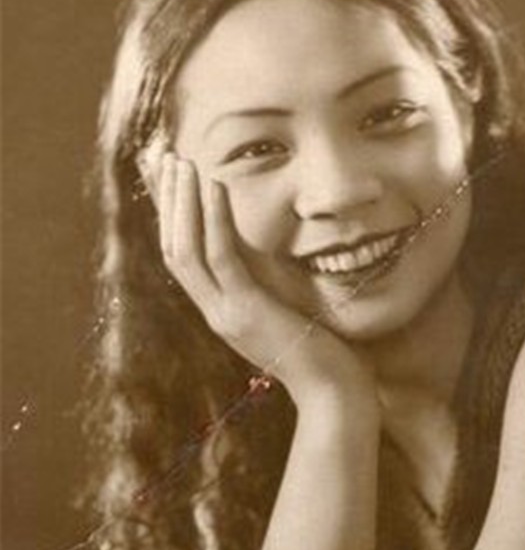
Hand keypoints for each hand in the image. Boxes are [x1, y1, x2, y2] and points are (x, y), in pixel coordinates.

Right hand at [157, 153, 374, 405]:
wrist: (334, 391)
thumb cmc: (322, 351)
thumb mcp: (285, 306)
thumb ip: (267, 278)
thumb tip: (262, 244)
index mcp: (222, 310)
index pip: (183, 259)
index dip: (172, 217)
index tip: (171, 179)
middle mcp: (216, 312)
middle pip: (174, 250)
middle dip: (168, 202)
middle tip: (165, 158)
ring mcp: (227, 314)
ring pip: (187, 251)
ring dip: (181, 203)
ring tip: (181, 163)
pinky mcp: (248, 310)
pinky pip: (223, 258)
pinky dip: (214, 219)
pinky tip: (213, 185)